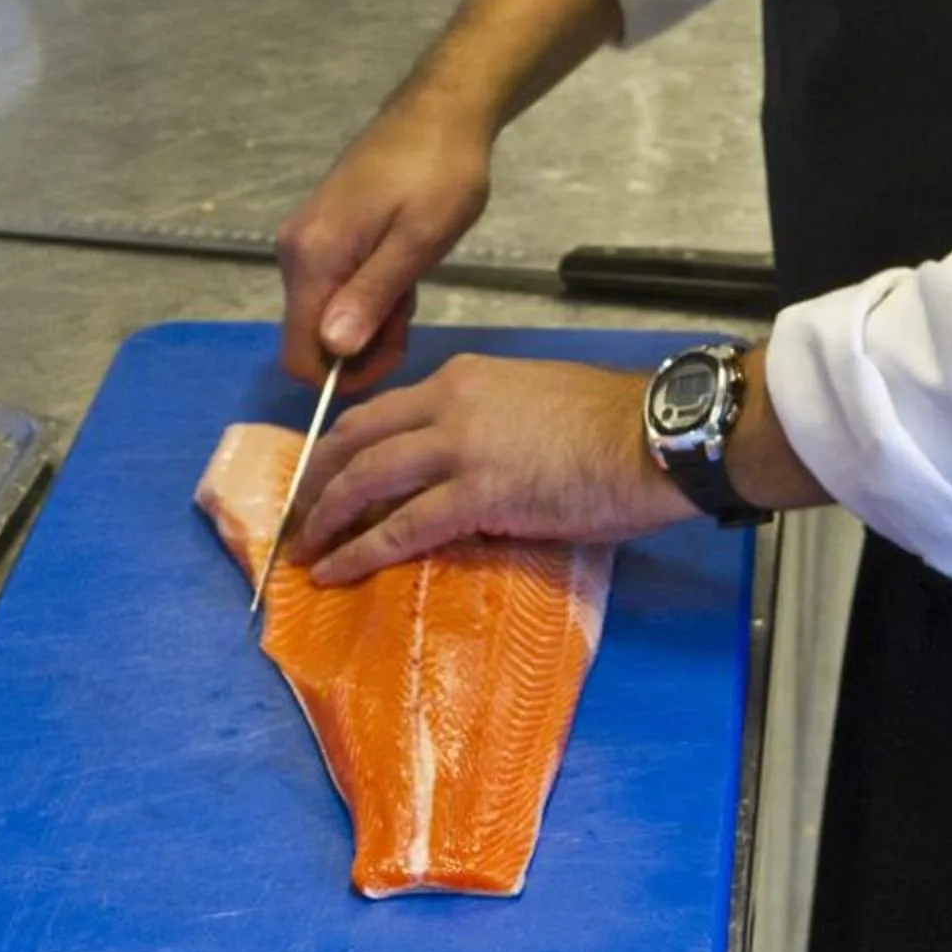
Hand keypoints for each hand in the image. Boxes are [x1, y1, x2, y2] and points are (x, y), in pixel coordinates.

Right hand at [275, 93, 492, 389]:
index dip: (341, 375)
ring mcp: (304, 239)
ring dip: (368, 317)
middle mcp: (294, 252)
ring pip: (323, 312)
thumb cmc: (440, 172)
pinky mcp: (321, 231)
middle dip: (360, 344)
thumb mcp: (419, 240)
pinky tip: (400, 268)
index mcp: (312, 257)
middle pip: (310, 335)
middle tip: (410, 314)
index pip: (299, 352)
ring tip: (411, 284)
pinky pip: (331, 286)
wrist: (439, 111)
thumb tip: (334, 349)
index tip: (391, 355)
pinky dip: (365, 293)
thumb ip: (372, 296)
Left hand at [295, 354, 695, 584]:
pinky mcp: (478, 493)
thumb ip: (488, 427)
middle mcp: (448, 403)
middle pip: (355, 439)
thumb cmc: (612, 427)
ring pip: (365, 479)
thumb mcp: (533, 405)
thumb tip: (467, 471)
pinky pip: (401, 526)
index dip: (342, 447)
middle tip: (297, 516)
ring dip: (326, 518)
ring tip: (305, 550)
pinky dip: (359, 551)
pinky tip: (336, 572)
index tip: (322, 476)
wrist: (654, 437)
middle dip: (316, 479)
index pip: (382, 412)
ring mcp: (460, 447)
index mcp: (463, 380)